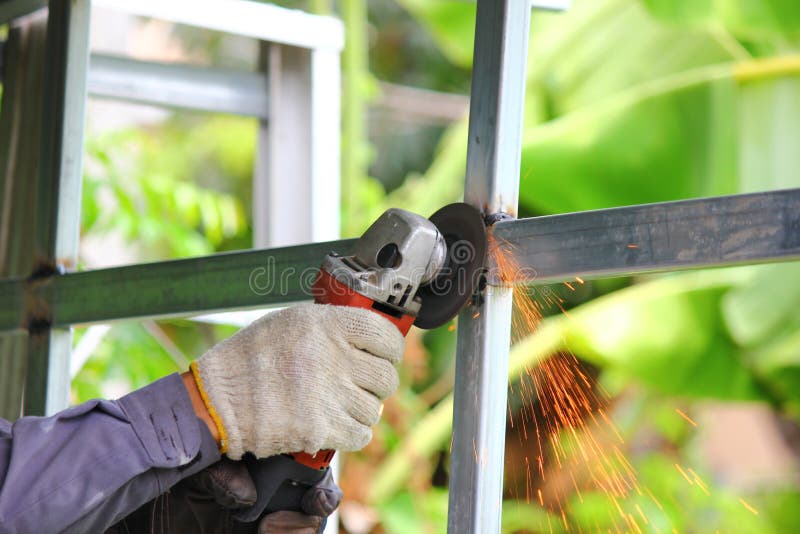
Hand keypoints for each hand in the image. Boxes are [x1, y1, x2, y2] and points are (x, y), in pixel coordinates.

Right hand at [192, 303, 404, 458]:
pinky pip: (361, 434)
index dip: (391, 349)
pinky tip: (335, 425)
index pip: (385, 335)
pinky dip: (352, 433)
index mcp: (325, 325)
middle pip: (385, 376)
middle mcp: (331, 356)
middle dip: (377, 384)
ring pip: (373, 408)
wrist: (217, 400)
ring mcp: (327, 393)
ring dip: (361, 410)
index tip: (386, 356)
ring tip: (338, 405)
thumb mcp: (289, 323)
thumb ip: (331, 327)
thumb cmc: (251, 358)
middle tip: (359, 385)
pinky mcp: (320, 427)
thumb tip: (370, 341)